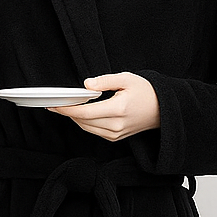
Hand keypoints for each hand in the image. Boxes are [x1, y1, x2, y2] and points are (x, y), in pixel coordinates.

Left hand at [46, 73, 160, 141]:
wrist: (163, 109)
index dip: (66, 109)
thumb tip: (86, 85)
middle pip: (82, 121)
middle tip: (53, 103)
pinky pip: (94, 131)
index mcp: (118, 109)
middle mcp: (116, 125)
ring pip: (86, 128)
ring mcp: (115, 134)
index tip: (54, 104)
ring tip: (63, 107)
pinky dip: (84, 122)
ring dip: (74, 118)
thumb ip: (104, 81)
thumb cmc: (146, 92)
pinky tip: (79, 113)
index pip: (84, 112)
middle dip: (66, 112)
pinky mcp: (115, 138)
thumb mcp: (126, 78)